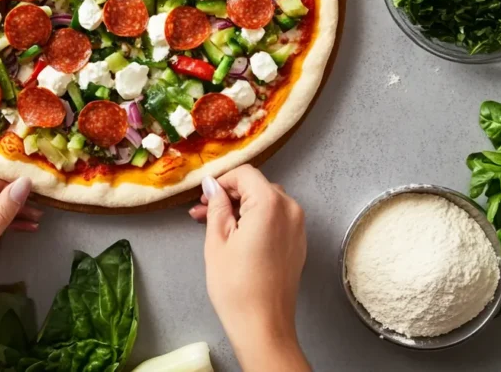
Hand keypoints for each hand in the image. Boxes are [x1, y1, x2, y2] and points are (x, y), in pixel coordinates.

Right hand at [190, 165, 310, 370]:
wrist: (263, 326)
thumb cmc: (237, 286)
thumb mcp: (217, 240)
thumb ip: (216, 206)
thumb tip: (213, 186)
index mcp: (271, 204)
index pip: (245, 174)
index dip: (222, 180)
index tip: (203, 194)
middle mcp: (290, 210)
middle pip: (257, 187)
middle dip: (229, 195)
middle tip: (202, 211)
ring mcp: (298, 227)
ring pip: (266, 203)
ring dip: (241, 208)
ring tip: (213, 225)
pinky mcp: (298, 242)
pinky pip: (276, 219)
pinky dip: (255, 220)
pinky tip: (235, 235)